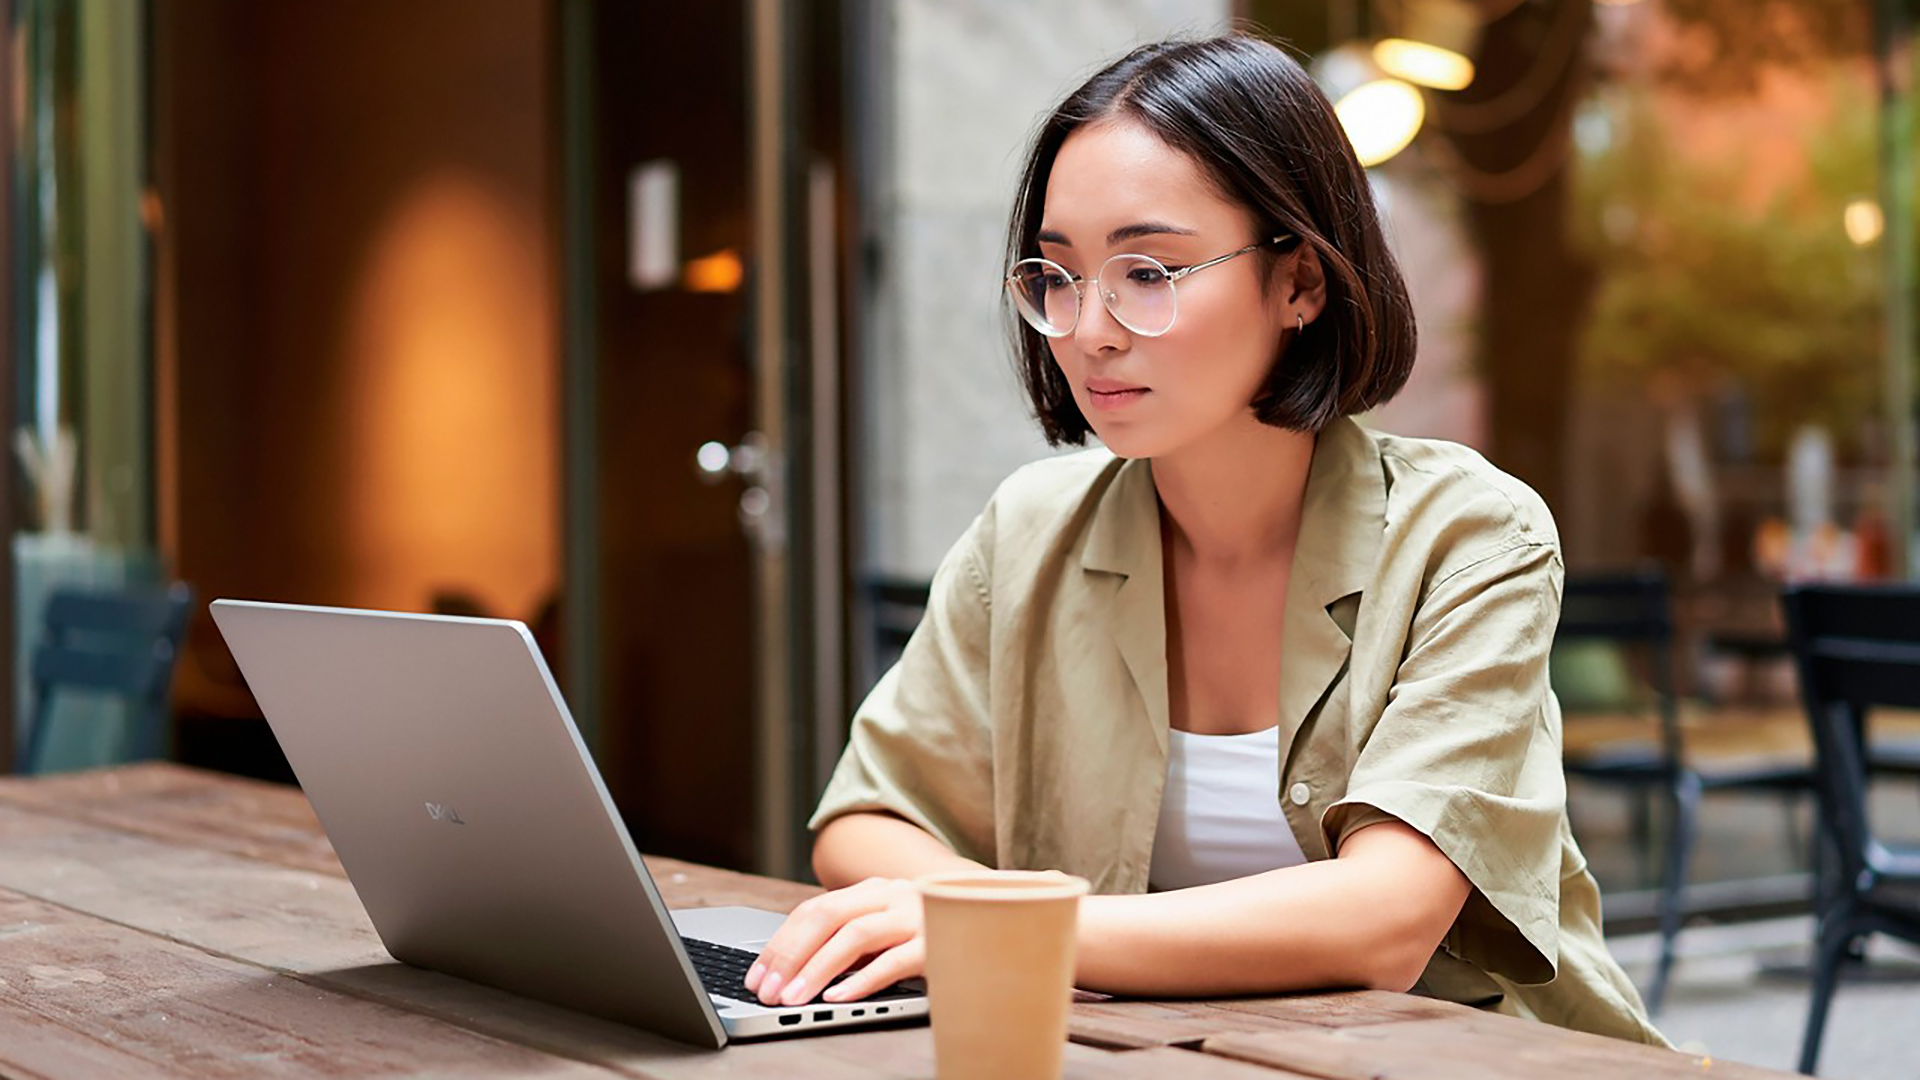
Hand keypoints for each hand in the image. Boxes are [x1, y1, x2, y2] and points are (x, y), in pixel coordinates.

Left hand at [743, 877, 924, 1006]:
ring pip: (857, 936)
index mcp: (874, 891)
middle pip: (829, 915)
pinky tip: (839, 998)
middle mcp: (894, 895)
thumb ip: (853, 937)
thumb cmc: (932, 933)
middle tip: (767, 990)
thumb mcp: (889, 928)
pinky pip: (895, 961)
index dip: (782, 943)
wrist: (1001, 917)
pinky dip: (863, 980)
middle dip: (791, 954)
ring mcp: (918, 916)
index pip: (815, 909)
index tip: (757, 975)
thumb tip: (793, 969)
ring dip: (819, 969)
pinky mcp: (940, 943)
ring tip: (795, 997)